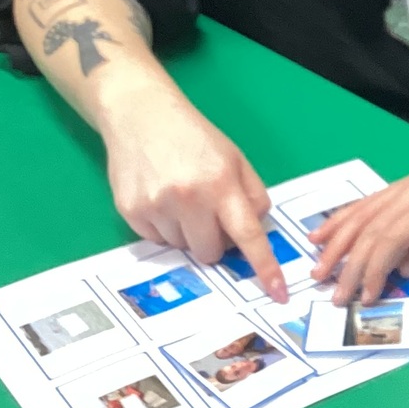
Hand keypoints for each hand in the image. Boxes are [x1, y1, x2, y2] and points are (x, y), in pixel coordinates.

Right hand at [99, 78, 286, 300]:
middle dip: (215, 241)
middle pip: (211, 252)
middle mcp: (188, 198)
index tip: (278, 292)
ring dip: (187, 232)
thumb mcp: (235, 158)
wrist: (141, 115)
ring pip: (183, 248)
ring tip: (179, 196)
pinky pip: (156, 241)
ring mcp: (156, 207)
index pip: (248, 234)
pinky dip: (164, 228)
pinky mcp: (131, 212)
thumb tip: (256, 231)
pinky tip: (160, 197)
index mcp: (220, 183)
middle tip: (208, 212)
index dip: (264, 266)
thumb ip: (252, 195)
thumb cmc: (194, 137)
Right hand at [309, 143, 408, 306]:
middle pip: (367, 234)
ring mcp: (397, 191)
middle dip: (348, 268)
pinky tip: (322, 235)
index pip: (389, 242)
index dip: (374, 271)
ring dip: (335, 246)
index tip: (367, 297)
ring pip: (358, 218)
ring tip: (317, 271)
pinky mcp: (395, 188)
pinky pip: (362, 205)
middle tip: (334, 297)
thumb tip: (405, 271)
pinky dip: (340, 220)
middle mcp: (404, 197)